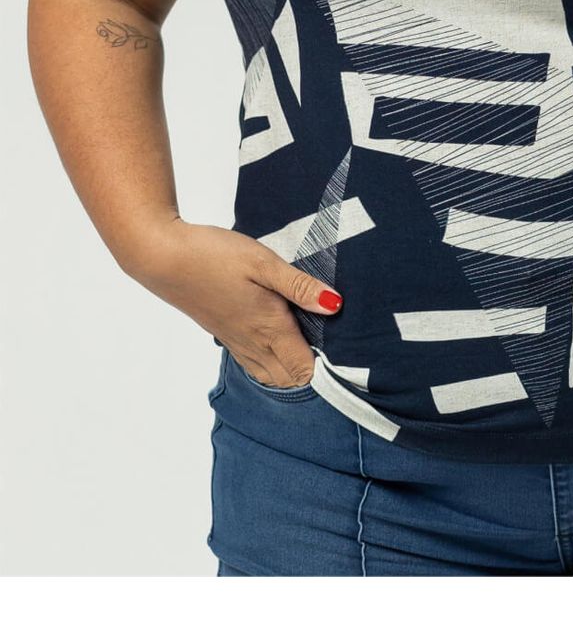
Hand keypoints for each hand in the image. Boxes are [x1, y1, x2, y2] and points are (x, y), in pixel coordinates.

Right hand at [124, 218, 342, 385]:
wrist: (165, 258)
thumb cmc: (214, 256)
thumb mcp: (263, 262)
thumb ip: (299, 286)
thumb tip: (336, 305)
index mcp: (268, 327)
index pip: (304, 369)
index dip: (327, 367)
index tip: (346, 351)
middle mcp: (252, 342)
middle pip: (289, 379)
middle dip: (312, 372)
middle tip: (332, 346)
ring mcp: (235, 340)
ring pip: (270, 374)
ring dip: (291, 368)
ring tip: (309, 344)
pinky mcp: (223, 333)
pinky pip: (253, 362)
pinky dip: (271, 361)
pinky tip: (277, 338)